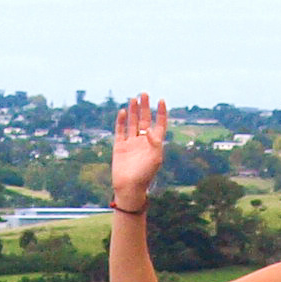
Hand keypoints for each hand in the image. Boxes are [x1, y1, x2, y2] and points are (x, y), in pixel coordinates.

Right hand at [109, 93, 171, 211]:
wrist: (129, 188)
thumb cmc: (145, 175)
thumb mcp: (155, 158)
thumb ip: (155, 143)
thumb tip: (150, 130)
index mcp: (154, 144)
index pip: (159, 124)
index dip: (161, 112)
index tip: (161, 100)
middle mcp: (143, 142)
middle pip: (145, 120)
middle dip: (145, 107)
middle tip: (144, 93)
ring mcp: (131, 143)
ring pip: (133, 123)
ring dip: (134, 111)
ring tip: (133, 98)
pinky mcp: (120, 147)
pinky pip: (120, 131)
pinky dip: (121, 121)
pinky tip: (123, 112)